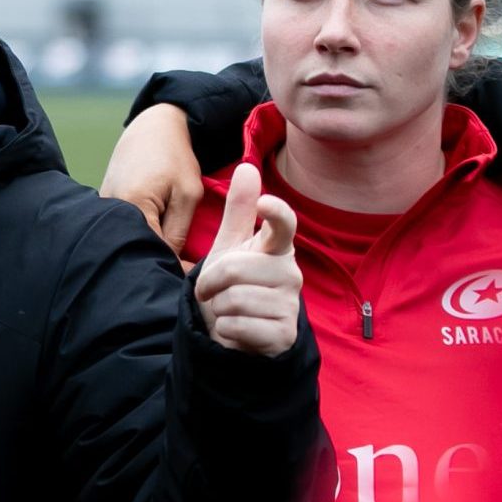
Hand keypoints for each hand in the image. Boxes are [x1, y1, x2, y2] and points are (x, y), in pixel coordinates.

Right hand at [100, 104, 205, 257]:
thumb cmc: (175, 157)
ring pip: (126, 242)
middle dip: (156, 259)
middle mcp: (109, 210)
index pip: (151, 253)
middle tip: (180, 263)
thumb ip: (179, 234)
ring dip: (145, 247)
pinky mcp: (103, 207)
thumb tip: (176, 269)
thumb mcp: (188, 194)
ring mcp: (102, 209)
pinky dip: (136, 235)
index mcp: (132, 206)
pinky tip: (151, 231)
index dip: (172, 266)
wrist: (152, 127)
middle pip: (134, 251)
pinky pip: (120, 231)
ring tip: (165, 244)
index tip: (192, 273)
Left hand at [195, 163, 301, 357]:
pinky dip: (225, 329)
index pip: (285, 224)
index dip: (276, 212)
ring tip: (228, 311)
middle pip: (235, 268)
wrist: (234, 333)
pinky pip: (237, 325)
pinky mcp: (283, 334)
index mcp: (277, 248)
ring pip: (234, 299)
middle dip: (211, 283)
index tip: (264, 203)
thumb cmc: (233, 286)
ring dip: (218, 308)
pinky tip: (236, 330)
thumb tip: (247, 167)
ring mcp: (290, 305)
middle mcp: (290, 273)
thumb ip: (239, 210)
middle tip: (215, 292)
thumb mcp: (229, 246)